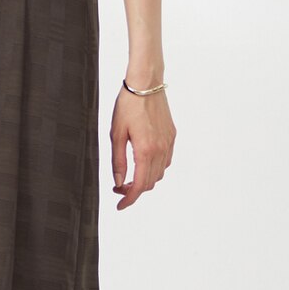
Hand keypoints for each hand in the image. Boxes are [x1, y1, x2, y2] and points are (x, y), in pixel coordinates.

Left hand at [109, 85, 175, 208]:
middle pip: (149, 183)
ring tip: (129, 176)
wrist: (146, 83)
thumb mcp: (116, 134)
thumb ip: (118, 161)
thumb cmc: (128, 105)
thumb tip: (119, 182)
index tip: (120, 205)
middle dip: (134, 190)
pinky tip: (143, 163)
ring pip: (159, 174)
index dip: (129, 200)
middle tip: (118, 187)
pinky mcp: (172, 136)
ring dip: (144, 180)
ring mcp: (168, 143)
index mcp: (145, 150)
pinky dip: (154, 168)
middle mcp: (160, 149)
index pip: (139, 186)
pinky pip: (165, 161)